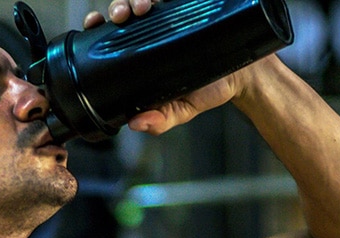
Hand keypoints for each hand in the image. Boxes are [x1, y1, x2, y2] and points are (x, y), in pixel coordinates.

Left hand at [82, 0, 243, 134]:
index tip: (92, 23)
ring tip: (142, 7)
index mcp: (140, 52)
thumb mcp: (182, 109)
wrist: (247, 75)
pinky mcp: (188, 4)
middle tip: (119, 16)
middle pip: (123, 10)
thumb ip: (160, 119)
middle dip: (116, 7)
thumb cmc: (209, 89)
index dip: (97, 27)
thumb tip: (136, 125)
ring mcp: (171, 15)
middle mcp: (152, 29)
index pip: (110, 35)